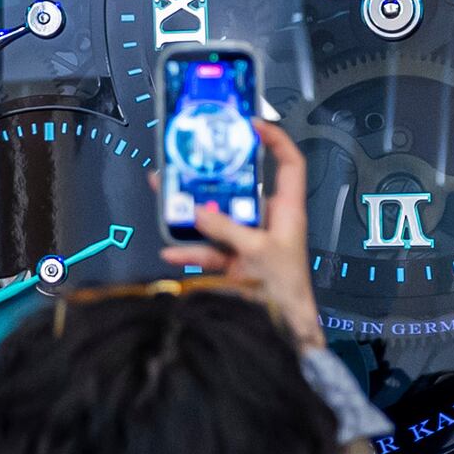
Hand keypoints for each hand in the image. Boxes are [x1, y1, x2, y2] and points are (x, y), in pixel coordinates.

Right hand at [160, 113, 322, 349]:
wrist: (283, 330)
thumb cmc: (285, 287)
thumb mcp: (258, 252)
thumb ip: (227, 229)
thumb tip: (197, 211)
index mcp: (286, 211)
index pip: (288, 164)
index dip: (275, 140)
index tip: (250, 123)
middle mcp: (267, 222)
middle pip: (239, 190)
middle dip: (211, 178)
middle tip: (189, 160)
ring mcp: (248, 242)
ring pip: (216, 220)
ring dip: (191, 215)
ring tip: (165, 199)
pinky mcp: (233, 263)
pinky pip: (206, 251)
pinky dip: (188, 251)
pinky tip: (170, 252)